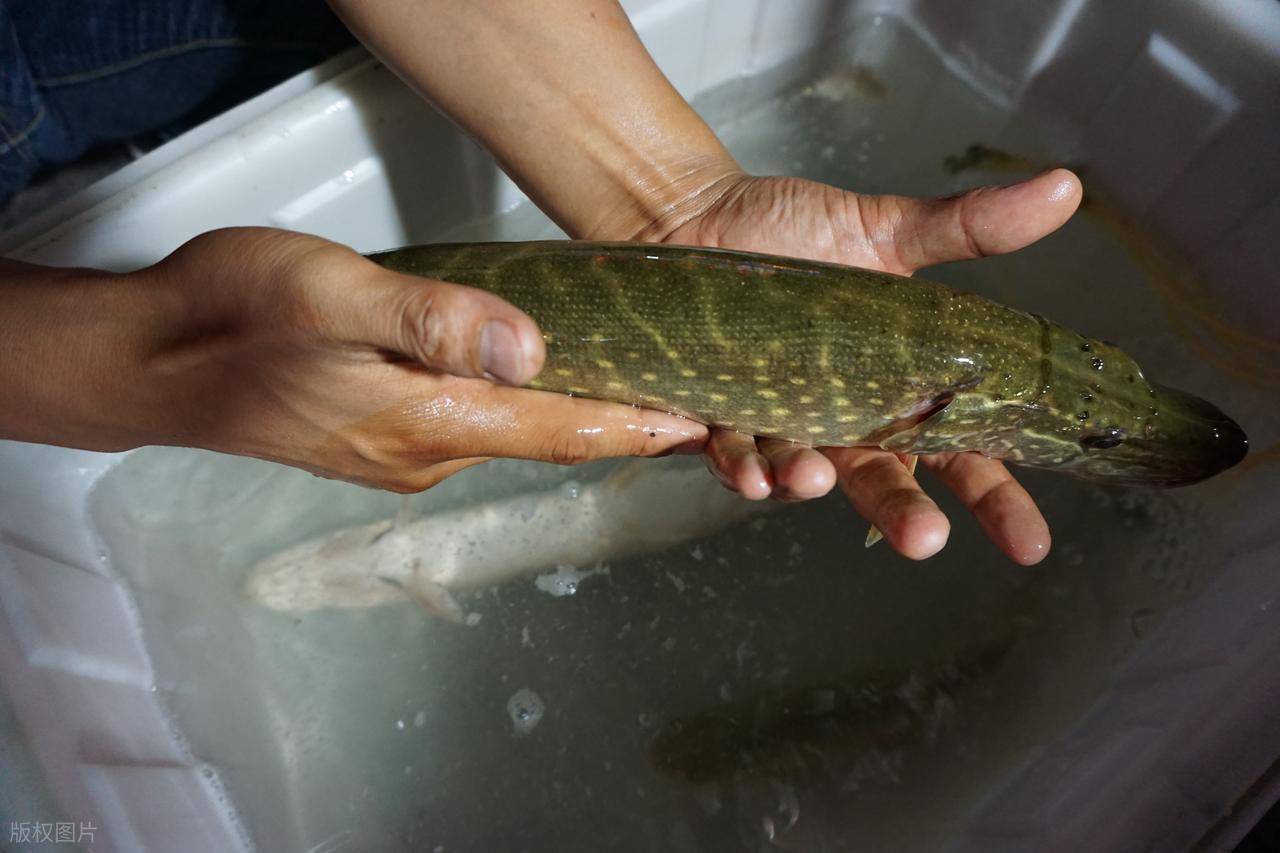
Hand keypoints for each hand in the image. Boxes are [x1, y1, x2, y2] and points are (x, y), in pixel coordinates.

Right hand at [0, 227, 704, 490]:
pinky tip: (535, 385)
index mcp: (428, 421)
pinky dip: (519, 413)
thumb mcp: (334, 297)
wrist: (152, 361)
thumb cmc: (233, 318)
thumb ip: (434, 323)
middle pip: (546, 438)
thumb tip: (532, 351)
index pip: (559, 430)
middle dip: (620, 425)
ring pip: (510, 435)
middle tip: (692, 399)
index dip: (636, 427)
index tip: (702, 424)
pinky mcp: (378, 439)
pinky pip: (471, 429)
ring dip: (573, 419)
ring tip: (635, 388)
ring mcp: (401, 454)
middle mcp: (426, 453)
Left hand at [642, 170, 1082, 564]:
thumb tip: (1065, 188)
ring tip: (814, 479)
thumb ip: (969, 226)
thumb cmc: (792, 230)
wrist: (696, 212)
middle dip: (906, 517)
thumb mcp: (886, 229)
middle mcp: (841, 421)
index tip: (1032, 544)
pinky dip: (742, 469)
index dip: (997, 500)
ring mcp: (780, 426)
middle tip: (925, 540)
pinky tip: (751, 473)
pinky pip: (733, 458)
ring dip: (809, 486)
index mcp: (897, 389)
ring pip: (804, 477)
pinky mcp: (716, 421)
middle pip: (884, 485)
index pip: (961, 455)